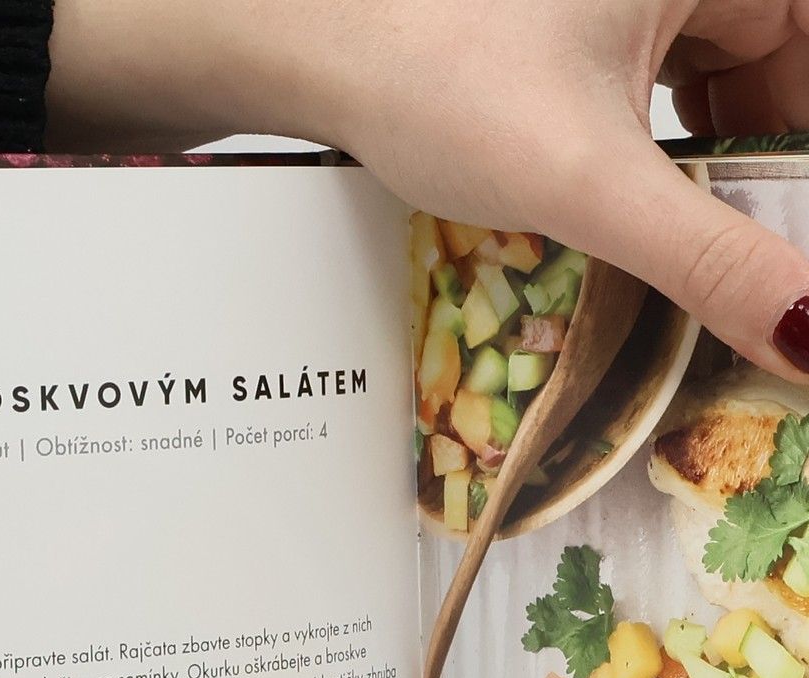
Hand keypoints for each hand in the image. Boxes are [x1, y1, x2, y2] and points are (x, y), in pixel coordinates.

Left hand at [48, 0, 808, 379]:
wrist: (301, 41)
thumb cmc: (434, 75)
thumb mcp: (591, 181)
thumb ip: (708, 261)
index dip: (798, 160)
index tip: (780, 245)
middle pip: (764, 72)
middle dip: (747, 172)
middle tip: (726, 268)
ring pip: (702, 84)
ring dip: (690, 170)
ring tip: (664, 252)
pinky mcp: (563, 23)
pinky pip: (639, 87)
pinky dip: (633, 153)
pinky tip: (603, 210)